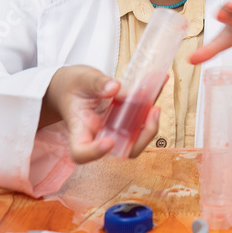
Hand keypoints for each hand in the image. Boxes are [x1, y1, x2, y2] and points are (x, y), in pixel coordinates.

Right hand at [41, 65, 161, 163]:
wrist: (72, 86)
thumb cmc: (71, 86)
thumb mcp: (80, 79)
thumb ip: (96, 83)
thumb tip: (115, 88)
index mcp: (79, 129)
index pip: (81, 152)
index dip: (95, 153)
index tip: (108, 142)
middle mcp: (97, 135)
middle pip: (119, 150)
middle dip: (141, 138)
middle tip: (152, 113)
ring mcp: (112, 130)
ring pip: (134, 139)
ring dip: (150, 125)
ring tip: (155, 104)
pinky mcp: (123, 121)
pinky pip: (140, 120)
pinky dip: (151, 105)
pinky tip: (160, 83)